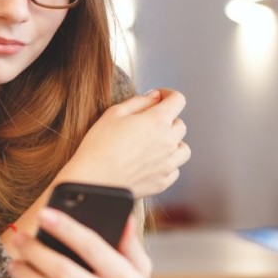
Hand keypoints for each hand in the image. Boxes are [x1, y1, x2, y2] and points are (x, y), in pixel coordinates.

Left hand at [0, 208, 150, 277]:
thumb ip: (129, 244)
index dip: (66, 228)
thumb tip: (125, 216)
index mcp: (129, 277)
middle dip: (36, 251)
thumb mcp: (134, 274)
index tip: (43, 214)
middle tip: (18, 238)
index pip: (93, 246)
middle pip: (65, 270)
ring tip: (13, 263)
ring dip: (26, 276)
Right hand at [59, 89, 189, 198]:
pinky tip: (152, 162)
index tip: (160, 98)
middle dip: (167, 119)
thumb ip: (139, 101)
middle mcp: (168, 142)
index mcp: (158, 121)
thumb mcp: (114, 113)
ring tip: (155, 144)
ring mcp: (168, 164)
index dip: (168, 95)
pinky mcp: (163, 182)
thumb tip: (155, 97)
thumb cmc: (99, 146)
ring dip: (173, 143)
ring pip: (183, 148)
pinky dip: (168, 163)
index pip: (178, 100)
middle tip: (149, 123)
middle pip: (180, 124)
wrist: (94, 180)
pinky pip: (175, 169)